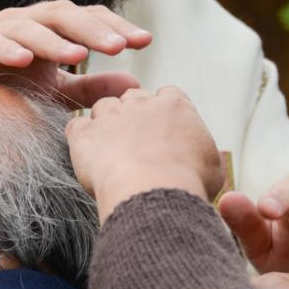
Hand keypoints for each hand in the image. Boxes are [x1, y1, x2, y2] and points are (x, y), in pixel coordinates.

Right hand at [0, 0, 151, 108]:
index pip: (90, 19)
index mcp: (53, 29)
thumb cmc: (8, 86)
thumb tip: (135, 84)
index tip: (145, 41)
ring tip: (77, 54)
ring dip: (55, 38)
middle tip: (119, 47)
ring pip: (31, 25)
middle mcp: (28, 21)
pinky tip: (25, 58)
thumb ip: (92, 87)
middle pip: (65, 14)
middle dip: (93, 29)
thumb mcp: (56, 91)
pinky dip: (8, 46)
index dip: (116, 27)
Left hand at [64, 86, 225, 220]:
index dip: (164, 112)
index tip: (164, 130)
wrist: (155, 192)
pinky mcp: (84, 134)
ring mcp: (110, 116)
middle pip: (133, 97)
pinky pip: (76, 126)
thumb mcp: (212, 165)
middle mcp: (140, 103)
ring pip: (103, 107)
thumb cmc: (188, 182)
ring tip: (111, 151)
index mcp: (174, 106)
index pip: (168, 95)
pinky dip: (80, 138)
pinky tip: (87, 155)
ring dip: (106, 124)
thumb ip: (202, 151)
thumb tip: (200, 158)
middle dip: (134, 115)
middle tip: (136, 142)